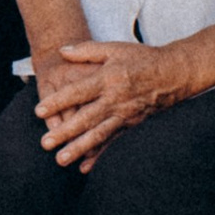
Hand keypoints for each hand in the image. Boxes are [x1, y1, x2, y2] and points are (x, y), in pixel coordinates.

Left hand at [36, 39, 184, 169]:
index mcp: (108, 79)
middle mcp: (115, 100)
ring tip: (62, 160)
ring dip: (80, 149)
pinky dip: (100, 156)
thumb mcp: (114, 48)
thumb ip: (86, 50)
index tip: (39, 111)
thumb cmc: (142, 58)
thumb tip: (62, 51)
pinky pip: (114, 143)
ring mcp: (125, 115)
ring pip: (99, 135)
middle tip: (45, 144)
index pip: (77, 92)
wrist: (176, 73)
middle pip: (86, 118)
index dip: (58, 102)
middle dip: (64, 133)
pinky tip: (86, 166)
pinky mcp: (134, 125)